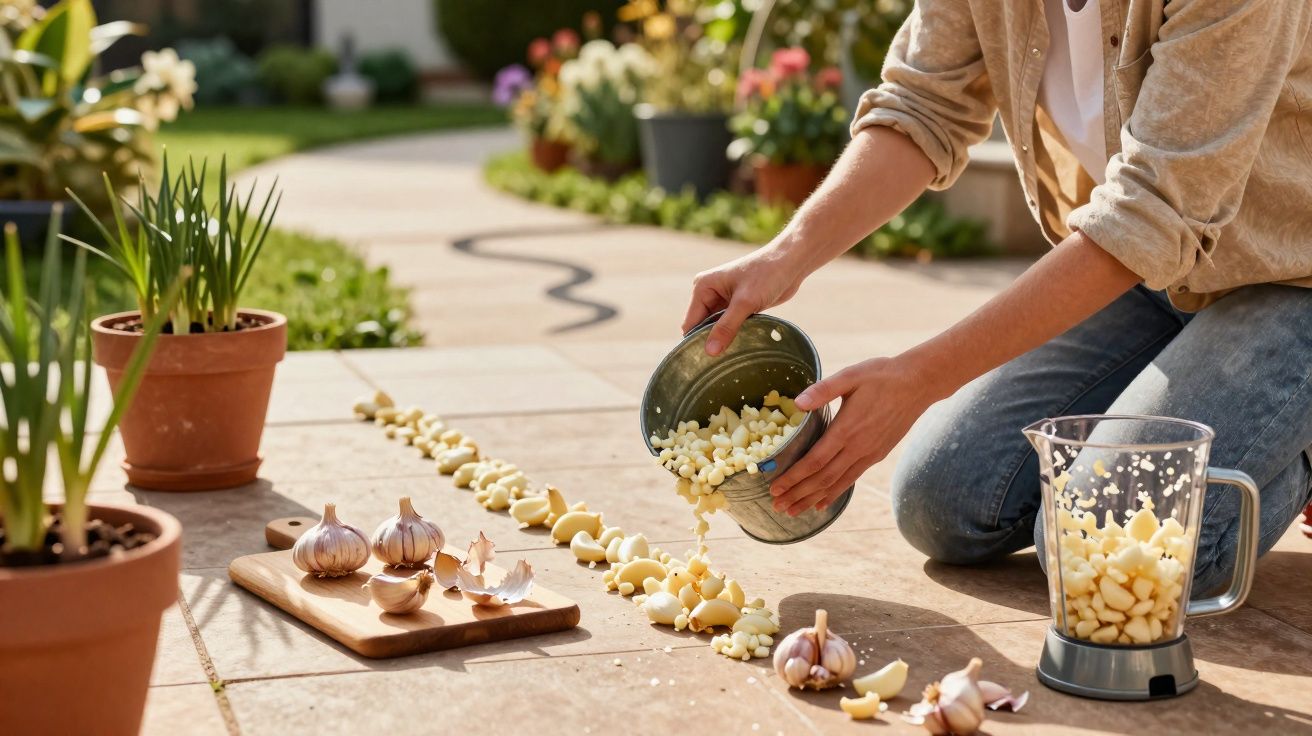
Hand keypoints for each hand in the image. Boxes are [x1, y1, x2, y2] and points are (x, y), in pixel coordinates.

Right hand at [682, 245, 803, 355]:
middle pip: (702, 327)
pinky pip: (729, 326)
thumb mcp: (745, 303)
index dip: (696, 342)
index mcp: (703, 287)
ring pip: (716, 328)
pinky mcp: (737, 306)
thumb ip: (726, 327)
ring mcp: (723, 300)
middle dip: (710, 342)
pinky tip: (740, 346)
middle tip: (720, 364)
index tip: (704, 364)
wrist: (791, 263)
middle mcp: (709, 293)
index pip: (691, 322)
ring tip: (731, 356)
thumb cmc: (767, 275)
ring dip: (723, 339)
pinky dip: (733, 335)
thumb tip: (709, 351)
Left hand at [770, 356, 936, 515]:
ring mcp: (869, 454)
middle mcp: (857, 447)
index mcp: (846, 429)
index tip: (775, 488)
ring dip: (813, 498)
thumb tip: (797, 403)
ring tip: (793, 511)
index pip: (814, 461)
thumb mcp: (851, 376)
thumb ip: (823, 390)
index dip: (794, 477)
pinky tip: (823, 502)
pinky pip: (852, 478)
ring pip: (837, 483)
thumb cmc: (881, 375)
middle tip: (777, 506)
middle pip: (822, 478)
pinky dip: (835, 492)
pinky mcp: (877, 454)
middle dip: (798, 493)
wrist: (918, 383)